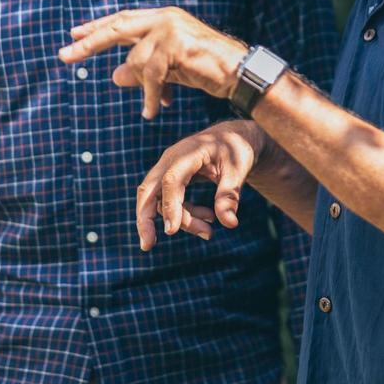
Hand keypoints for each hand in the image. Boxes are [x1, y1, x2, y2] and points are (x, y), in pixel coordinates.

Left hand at [58, 7, 245, 119]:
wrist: (238, 73)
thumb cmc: (207, 70)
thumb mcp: (169, 71)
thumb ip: (142, 70)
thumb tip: (114, 75)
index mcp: (163, 18)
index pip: (124, 19)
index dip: (99, 27)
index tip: (75, 34)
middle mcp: (165, 17)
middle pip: (118, 27)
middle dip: (90, 43)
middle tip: (64, 54)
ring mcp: (170, 28)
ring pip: (137, 60)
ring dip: (144, 87)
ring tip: (154, 105)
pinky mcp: (176, 44)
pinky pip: (152, 74)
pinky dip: (151, 94)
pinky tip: (154, 109)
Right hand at [135, 121, 262, 250]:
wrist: (234, 137)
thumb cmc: (236, 150)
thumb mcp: (238, 170)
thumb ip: (230, 195)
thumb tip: (230, 224)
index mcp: (189, 152)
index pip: (171, 180)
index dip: (170, 206)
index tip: (171, 231)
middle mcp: (172, 159)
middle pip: (148, 190)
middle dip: (145, 219)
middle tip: (148, 246)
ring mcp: (168, 168)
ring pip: (158, 199)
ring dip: (179, 219)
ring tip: (208, 233)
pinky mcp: (171, 177)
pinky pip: (169, 200)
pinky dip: (184, 214)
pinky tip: (208, 220)